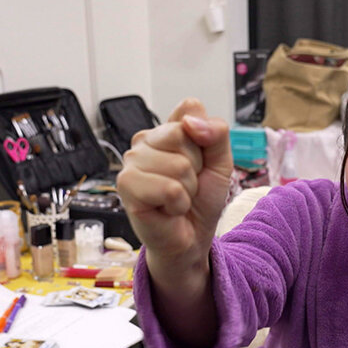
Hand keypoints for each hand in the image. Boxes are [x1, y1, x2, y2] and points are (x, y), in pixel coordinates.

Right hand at [117, 98, 231, 262]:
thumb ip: (216, 133)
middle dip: (196, 167)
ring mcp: (131, 163)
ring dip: (187, 189)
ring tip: (176, 199)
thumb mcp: (221, 162)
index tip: (199, 162)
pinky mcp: (126, 186)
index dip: (205, 141)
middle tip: (186, 185)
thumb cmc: (201, 200)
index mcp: (163, 130)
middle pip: (183, 136)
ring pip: (178, 165)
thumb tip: (191, 123)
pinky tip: (167, 209)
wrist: (191, 237)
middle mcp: (143, 142)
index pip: (190, 110)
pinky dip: (178, 204)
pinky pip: (169, 189)